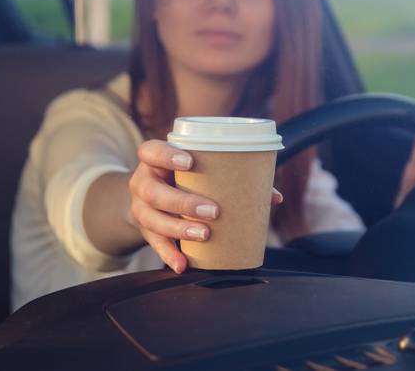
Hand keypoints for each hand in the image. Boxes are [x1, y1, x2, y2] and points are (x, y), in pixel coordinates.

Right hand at [128, 140, 282, 273]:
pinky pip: (154, 245)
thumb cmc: (184, 177)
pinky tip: (183, 263)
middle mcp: (143, 182)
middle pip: (154, 192)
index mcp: (154, 159)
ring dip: (179, 229)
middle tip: (213, 211)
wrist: (151, 195)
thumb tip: (274, 196)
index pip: (151, 151)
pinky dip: (169, 255)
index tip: (191, 162)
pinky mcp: (145, 230)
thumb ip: (234, 176)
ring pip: (153, 220)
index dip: (167, 156)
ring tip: (205, 234)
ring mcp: (140, 208)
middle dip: (184, 203)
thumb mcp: (198, 169)